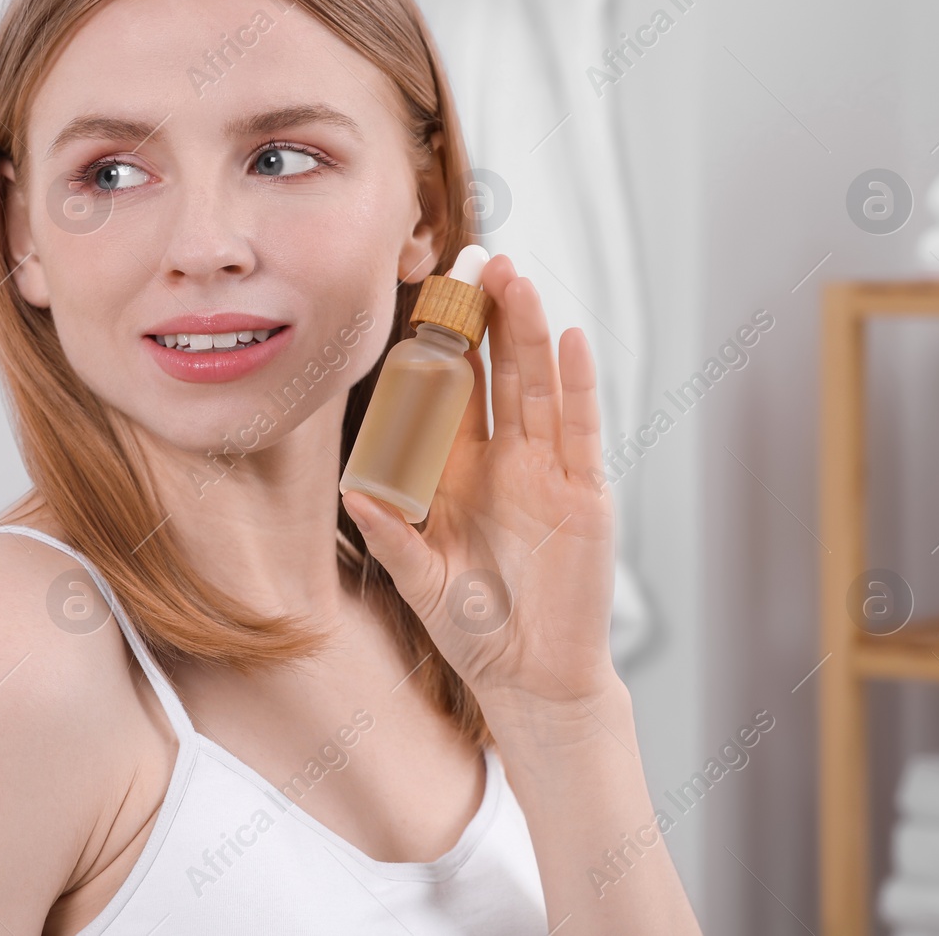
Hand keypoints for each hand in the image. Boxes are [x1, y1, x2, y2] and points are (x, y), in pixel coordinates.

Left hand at [341, 254, 619, 718]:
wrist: (531, 678)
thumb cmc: (476, 631)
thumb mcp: (421, 579)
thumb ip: (392, 535)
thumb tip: (353, 491)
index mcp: (458, 472)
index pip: (449, 394)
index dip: (440, 346)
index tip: (425, 295)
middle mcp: (505, 461)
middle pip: (497, 373)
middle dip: (487, 318)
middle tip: (478, 260)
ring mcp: (548, 471)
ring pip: (537, 386)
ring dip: (529, 332)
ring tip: (516, 279)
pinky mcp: (585, 492)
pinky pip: (580, 428)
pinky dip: (577, 384)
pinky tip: (571, 339)